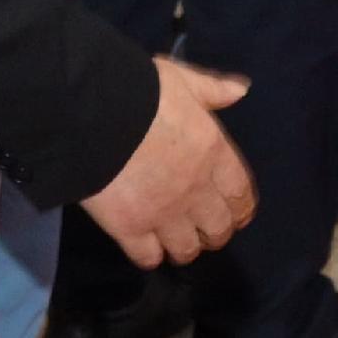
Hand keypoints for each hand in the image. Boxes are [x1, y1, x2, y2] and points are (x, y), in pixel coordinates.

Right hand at [83, 59, 255, 265]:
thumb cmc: (142, 92)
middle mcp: (195, 190)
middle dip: (216, 233)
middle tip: (205, 231)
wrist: (95, 116)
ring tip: (176, 242)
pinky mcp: (130, 229)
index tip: (238, 214)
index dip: (241, 209)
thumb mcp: (183, 80)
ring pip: (186, 249)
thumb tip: (242, 90)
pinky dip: (150, 256)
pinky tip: (146, 247)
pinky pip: (149, 257)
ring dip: (185, 247)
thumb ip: (213, 89)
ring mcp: (164, 214)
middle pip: (218, 228)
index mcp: (213, 154)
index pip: (241, 194)